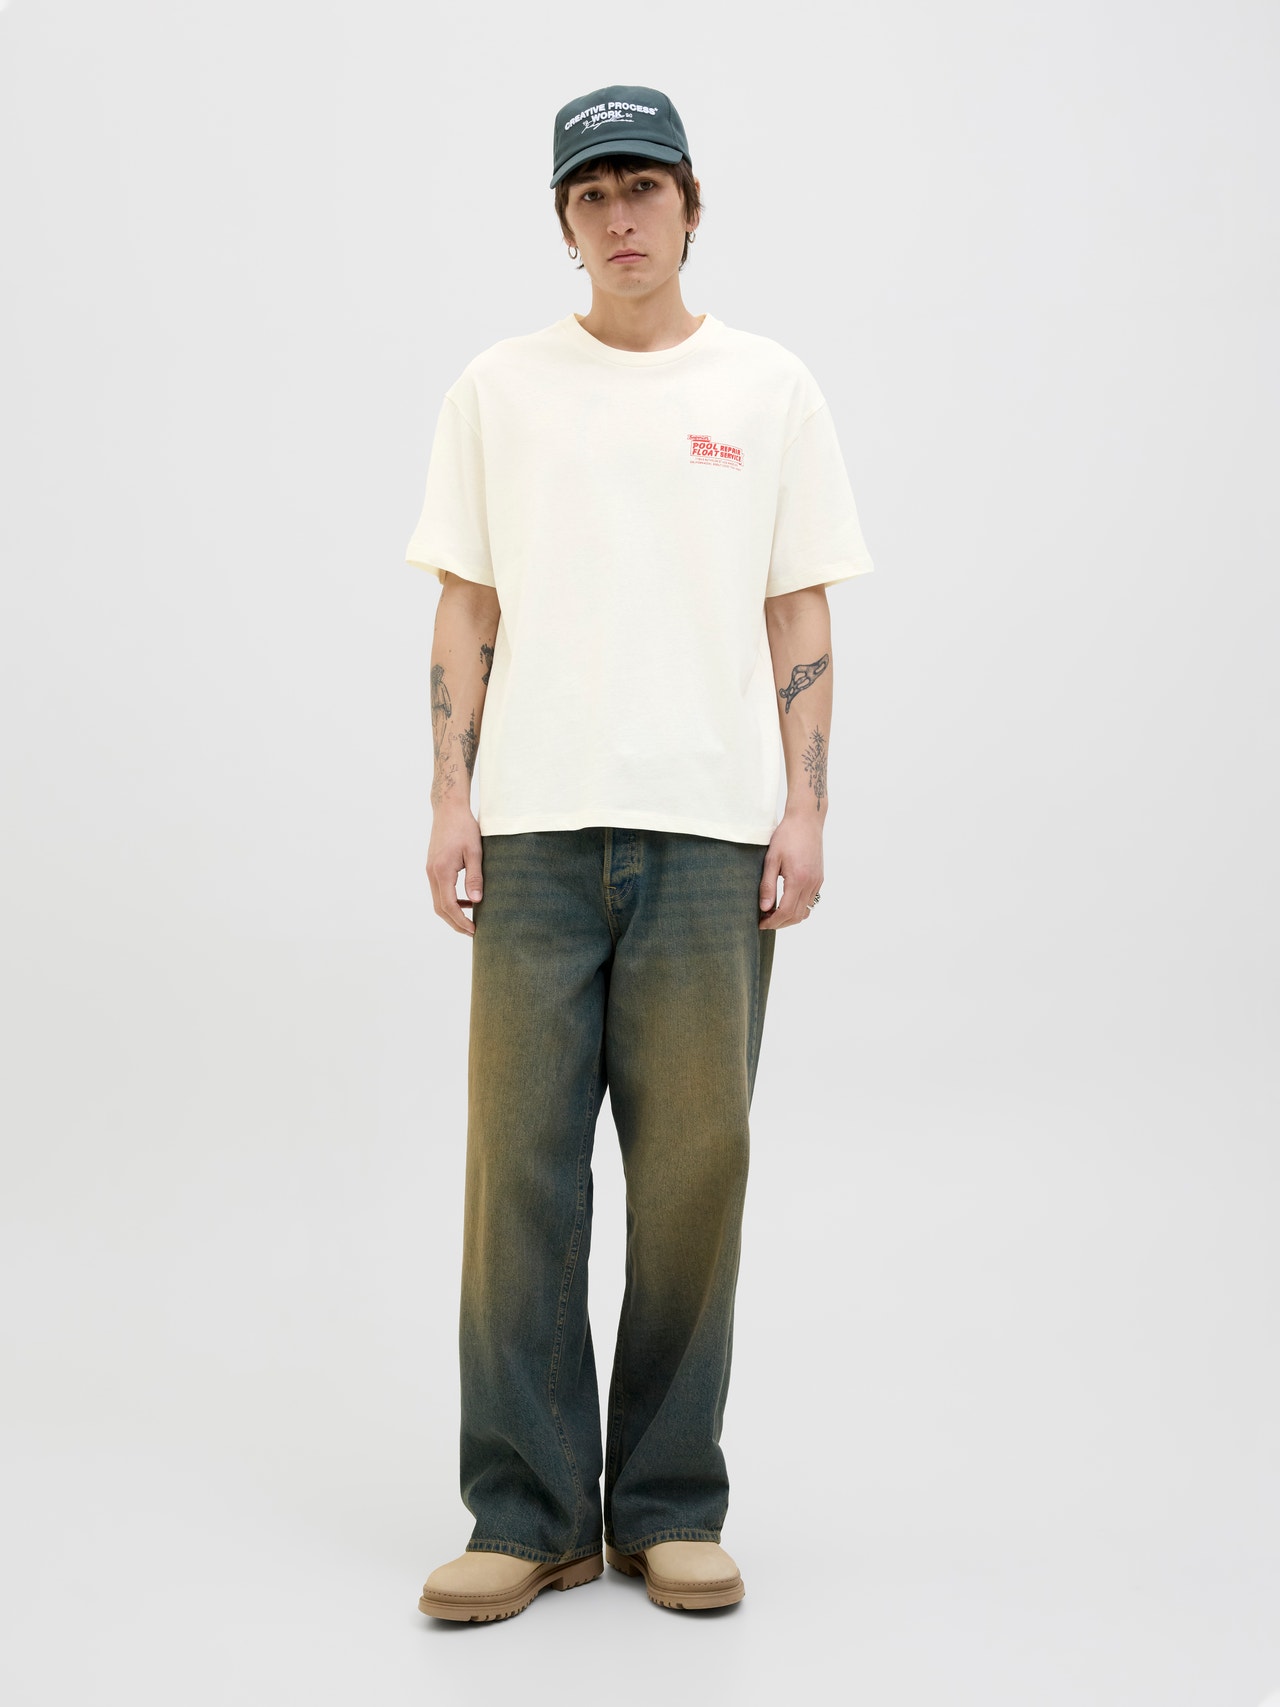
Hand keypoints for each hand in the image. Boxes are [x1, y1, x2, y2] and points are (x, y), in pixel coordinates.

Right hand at [426, 806, 483, 935]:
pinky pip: (439, 890)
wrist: (448, 809)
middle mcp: (432, 873)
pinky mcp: (432, 867)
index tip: (474, 930)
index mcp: (442, 871)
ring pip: (438, 901)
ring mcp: (430, 870)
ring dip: (452, 913)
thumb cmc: (464, 827)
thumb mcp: (474, 851)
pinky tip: (466, 900)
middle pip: (440, 908)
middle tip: (472, 932)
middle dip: (455, 923)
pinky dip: (450, 901)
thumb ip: (475, 877)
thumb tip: (476, 901)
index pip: (449, 905)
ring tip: (471, 919)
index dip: (461, 921)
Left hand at [759, 810, 823, 929]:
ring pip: (805, 911)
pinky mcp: (819, 878)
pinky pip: (810, 901)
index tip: (760, 923)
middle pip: (797, 916)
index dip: (772, 922)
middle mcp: (811, 884)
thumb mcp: (771, 859)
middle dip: (780, 923)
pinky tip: (785, 902)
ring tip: (773, 913)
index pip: (786, 912)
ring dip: (789, 917)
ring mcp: (817, 882)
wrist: (806, 821)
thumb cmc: (786, 836)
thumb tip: (764, 908)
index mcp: (798, 879)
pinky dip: (798, 908)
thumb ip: (767, 885)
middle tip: (764, 921)